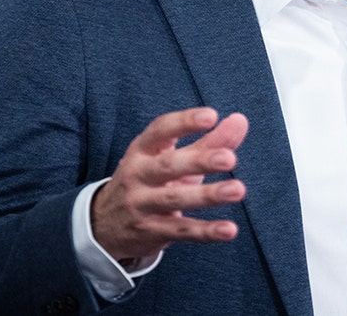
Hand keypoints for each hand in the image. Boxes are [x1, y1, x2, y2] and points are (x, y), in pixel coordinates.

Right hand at [91, 107, 247, 260]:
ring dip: (208, 195)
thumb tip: (240, 120)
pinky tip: (229, 229)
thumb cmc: (150, 181)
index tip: (211, 116)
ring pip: (175, 199)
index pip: (160, 130)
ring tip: (237, 190)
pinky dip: (206, 231)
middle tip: (230, 158)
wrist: (106, 223)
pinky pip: (181, 231)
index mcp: (142, 150)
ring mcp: (141, 204)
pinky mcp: (150, 232)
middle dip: (199, 161)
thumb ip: (208, 141)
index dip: (184, 122)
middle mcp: (137, 174)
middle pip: (168, 165)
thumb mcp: (172, 158)